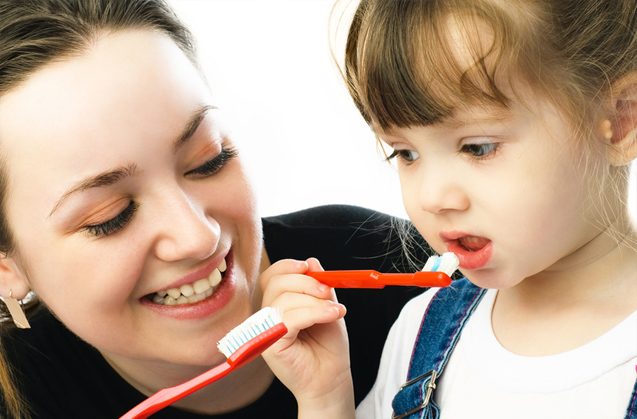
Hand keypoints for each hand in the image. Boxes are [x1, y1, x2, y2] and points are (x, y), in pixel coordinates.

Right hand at [260, 258, 354, 418]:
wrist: (332, 378)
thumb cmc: (328, 347)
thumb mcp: (327, 307)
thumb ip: (319, 287)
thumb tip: (312, 262)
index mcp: (277, 304)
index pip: (271, 277)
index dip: (287, 267)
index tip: (309, 267)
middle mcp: (267, 316)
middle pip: (276, 283)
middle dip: (306, 282)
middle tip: (328, 291)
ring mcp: (266, 330)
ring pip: (284, 299)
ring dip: (315, 301)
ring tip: (336, 310)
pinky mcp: (270, 344)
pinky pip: (290, 318)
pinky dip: (315, 312)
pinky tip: (333, 315)